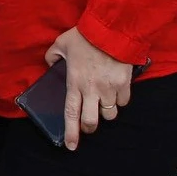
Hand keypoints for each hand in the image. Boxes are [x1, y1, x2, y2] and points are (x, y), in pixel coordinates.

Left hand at [46, 28, 133, 147]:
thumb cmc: (84, 36)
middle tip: (88, 125)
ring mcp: (110, 89)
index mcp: (75, 83)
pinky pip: (124, 101)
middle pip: (92, 121)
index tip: (71, 146)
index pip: (71, 114)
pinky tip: (115, 92)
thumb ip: (53, 56)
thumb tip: (51, 63)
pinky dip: (120, 100)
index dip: (71, 132)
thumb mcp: (61, 43)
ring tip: (102, 103)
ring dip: (106, 112)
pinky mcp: (125, 84)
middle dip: (90, 127)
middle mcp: (92, 90)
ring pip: (110, 114)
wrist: (111, 29)